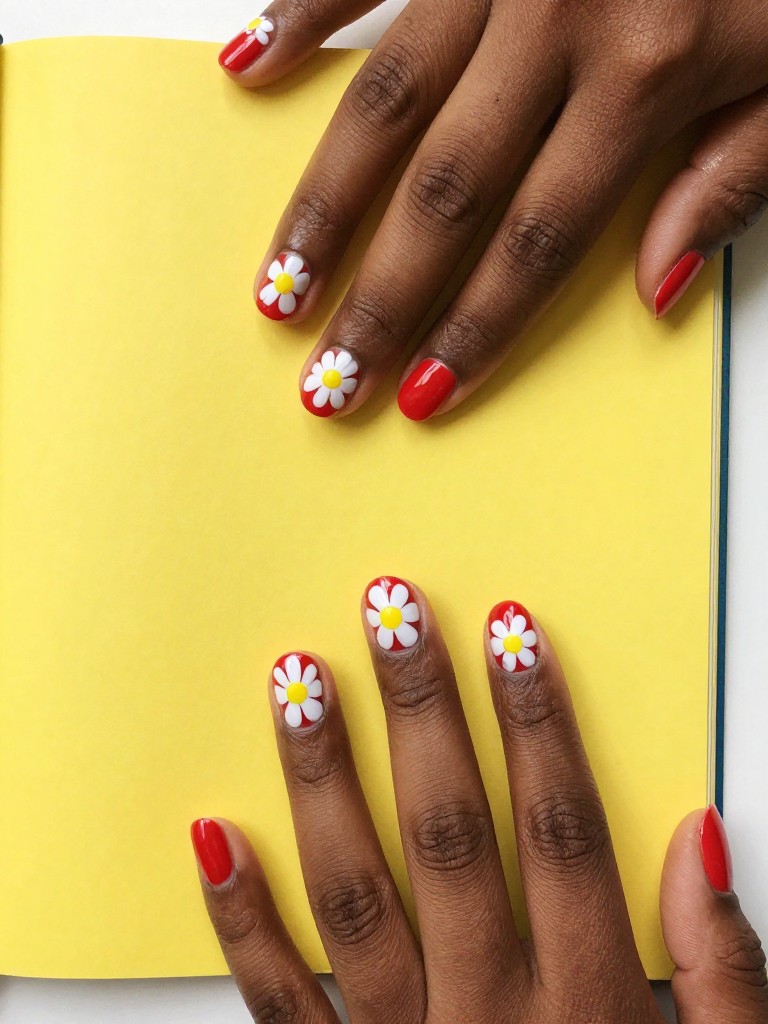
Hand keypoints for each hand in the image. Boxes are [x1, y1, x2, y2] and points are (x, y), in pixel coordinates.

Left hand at [191, 578, 767, 1022]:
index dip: (541, 724)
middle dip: (424, 715)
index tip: (512, 631)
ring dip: (324, 781)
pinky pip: (276, 1005)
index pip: (562, 831)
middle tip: (393, 614)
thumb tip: (701, 838)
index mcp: (588, 1012)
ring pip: (354, 896)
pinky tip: (212, 833)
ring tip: (298, 681)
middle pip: (450, 835)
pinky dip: (239, 921)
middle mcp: (488, 1018)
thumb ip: (725, 974)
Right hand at [218, 0, 767, 420]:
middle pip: (446, 191)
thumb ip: (733, 178)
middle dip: (380, 297)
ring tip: (278, 283)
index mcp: (649, 70)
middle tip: (328, 377)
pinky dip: (301, 15)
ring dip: (322, 202)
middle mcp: (560, 13)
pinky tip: (249, 70)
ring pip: (386, 99)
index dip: (477, 326)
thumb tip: (656, 287)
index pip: (541, 239)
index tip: (421, 391)